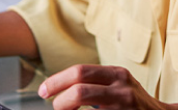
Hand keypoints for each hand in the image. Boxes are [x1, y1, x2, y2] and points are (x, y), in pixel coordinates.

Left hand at [38, 64, 164, 109]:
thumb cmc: (133, 105)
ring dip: (66, 108)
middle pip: (80, 87)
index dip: (57, 81)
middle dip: (59, 97)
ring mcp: (124, 105)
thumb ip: (95, 84)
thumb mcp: (118, 86)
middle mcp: (121, 87)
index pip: (80, 71)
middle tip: (51, 105)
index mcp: (116, 74)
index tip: (44, 91)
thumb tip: (60, 90)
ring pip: (83, 99)